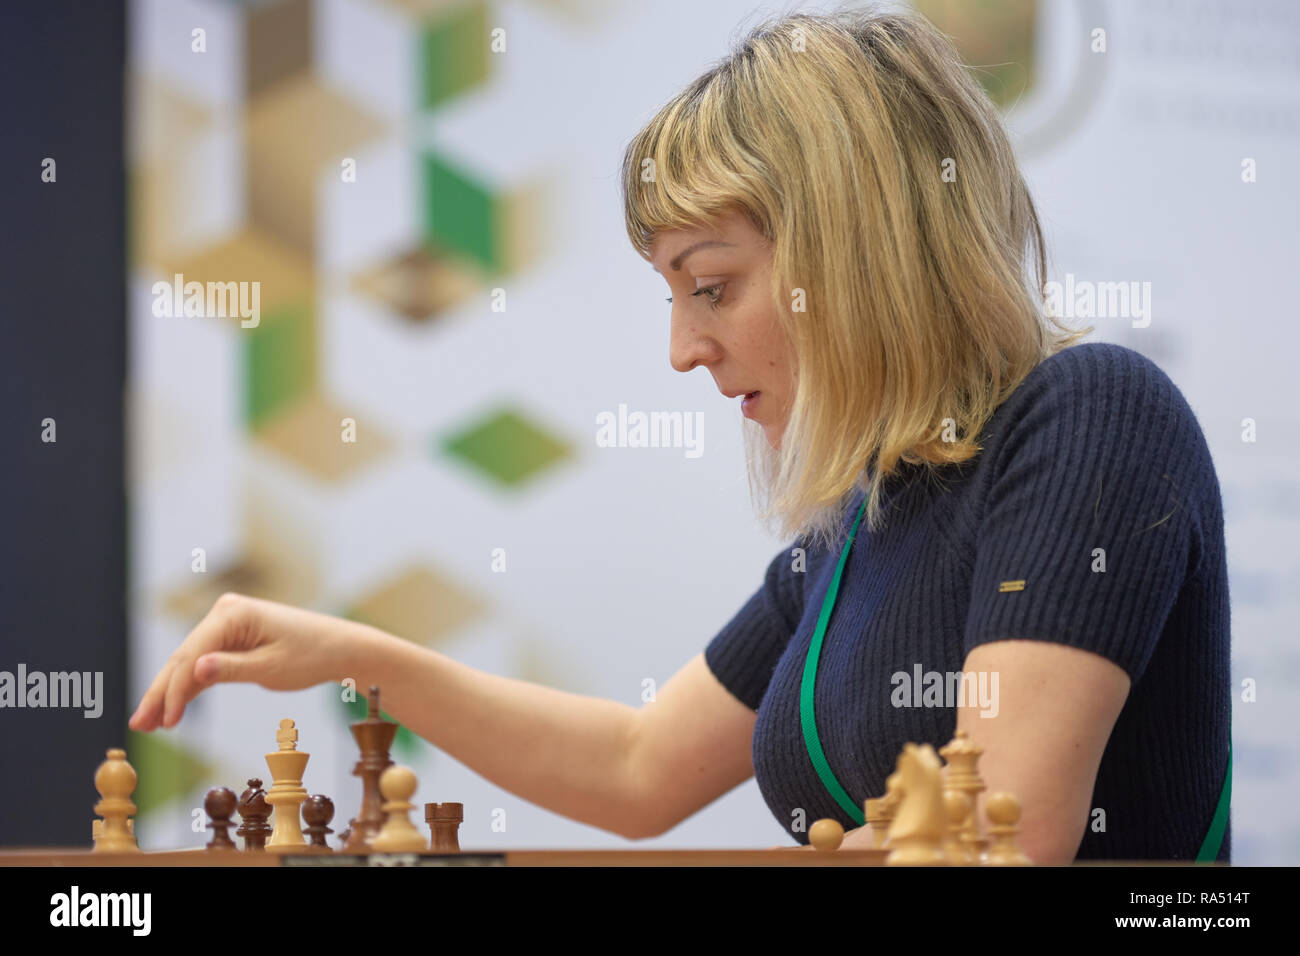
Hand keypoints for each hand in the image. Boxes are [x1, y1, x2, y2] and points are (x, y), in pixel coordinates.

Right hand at [129, 593, 360, 730]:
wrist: (340, 648)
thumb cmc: (312, 655)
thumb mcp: (271, 668)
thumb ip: (231, 669)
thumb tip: (194, 670)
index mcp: (233, 613)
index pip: (192, 655)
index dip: (173, 691)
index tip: (163, 722)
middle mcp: (225, 613)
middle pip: (183, 657)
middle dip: (161, 693)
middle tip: (138, 725)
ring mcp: (227, 624)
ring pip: (189, 662)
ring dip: (169, 693)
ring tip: (146, 724)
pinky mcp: (233, 638)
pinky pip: (205, 664)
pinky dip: (189, 687)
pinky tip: (171, 711)